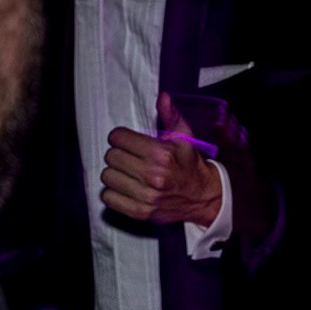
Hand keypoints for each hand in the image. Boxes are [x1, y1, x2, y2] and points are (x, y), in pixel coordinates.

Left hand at [101, 94, 223, 226]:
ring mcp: (147, 196)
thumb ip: (171, 116)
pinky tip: (125, 187)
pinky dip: (113, 192)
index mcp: (162, 154)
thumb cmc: (189, 164)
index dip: (121, 137)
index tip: (128, 142)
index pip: (118, 138)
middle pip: (111, 157)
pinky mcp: (141, 212)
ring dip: (115, 173)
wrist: (203, 196)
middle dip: (118, 154)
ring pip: (107, 177)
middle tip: (129, 157)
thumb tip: (163, 97)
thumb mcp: (184, 137)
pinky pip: (109, 197)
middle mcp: (154, 175)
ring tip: (128, 172)